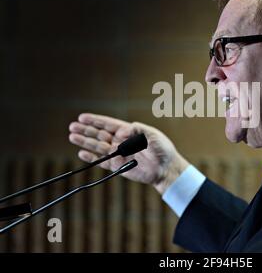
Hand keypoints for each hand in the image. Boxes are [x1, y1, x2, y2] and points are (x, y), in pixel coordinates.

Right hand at [68, 113, 189, 193]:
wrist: (165, 168)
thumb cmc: (162, 149)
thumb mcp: (152, 134)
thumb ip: (137, 130)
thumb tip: (121, 132)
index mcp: (128, 132)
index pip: (108, 124)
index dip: (95, 120)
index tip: (82, 117)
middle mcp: (121, 142)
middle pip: (99, 134)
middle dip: (86, 130)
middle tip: (72, 126)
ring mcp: (118, 154)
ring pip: (98, 147)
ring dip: (85, 142)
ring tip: (72, 136)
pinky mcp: (118, 166)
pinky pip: (102, 161)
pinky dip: (92, 158)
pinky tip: (82, 154)